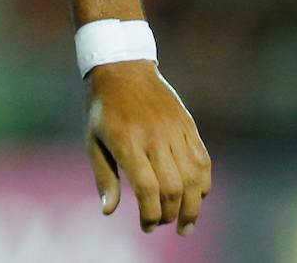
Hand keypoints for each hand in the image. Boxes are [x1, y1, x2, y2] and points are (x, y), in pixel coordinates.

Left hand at [85, 61, 210, 234]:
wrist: (123, 68)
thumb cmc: (103, 109)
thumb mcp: (93, 140)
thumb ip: (104, 177)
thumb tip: (108, 211)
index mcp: (126, 141)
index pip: (147, 188)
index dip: (150, 213)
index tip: (147, 226)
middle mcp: (153, 137)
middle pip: (173, 187)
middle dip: (171, 214)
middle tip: (163, 223)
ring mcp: (174, 130)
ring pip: (193, 178)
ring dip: (193, 206)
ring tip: (186, 223)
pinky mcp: (188, 125)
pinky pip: (203, 161)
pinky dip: (203, 184)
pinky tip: (197, 197)